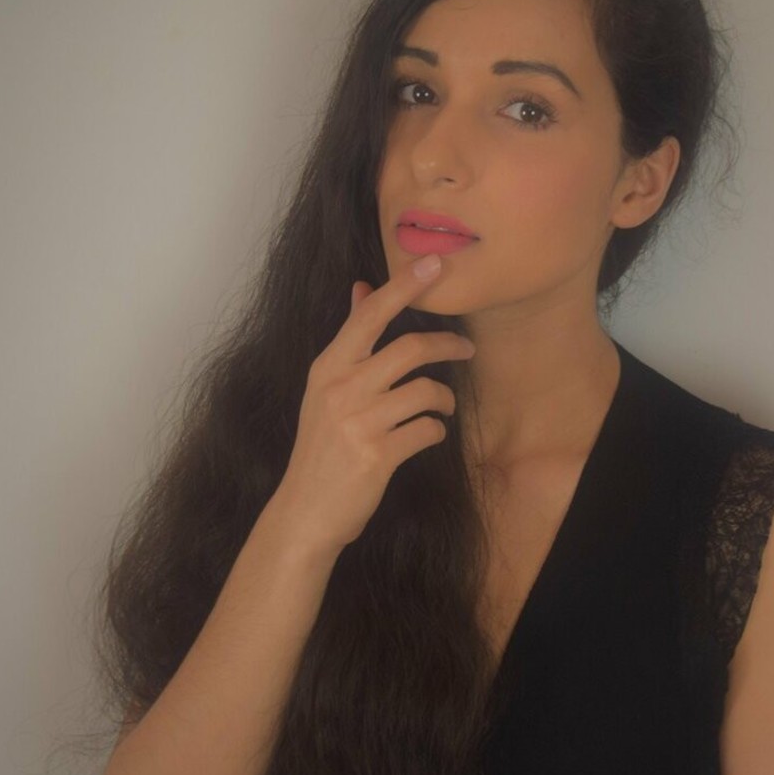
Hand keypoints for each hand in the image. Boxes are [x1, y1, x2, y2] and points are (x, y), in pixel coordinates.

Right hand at [271, 255, 474, 554]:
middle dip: (449, 344)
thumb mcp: (325, 390)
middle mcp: (340, 388)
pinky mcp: (377, 455)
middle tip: (467, 349)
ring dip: (445, 398)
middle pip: (410, 348)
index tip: (435, 262)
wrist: (306, 512)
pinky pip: (428, 430)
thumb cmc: (322, 448)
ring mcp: (358, 422)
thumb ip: (350, 341)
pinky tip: (429, 435)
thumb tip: (362, 288)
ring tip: (443, 407)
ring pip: (426, 390)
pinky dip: (436, 431)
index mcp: (328, 367)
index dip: (405, 285)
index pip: (370, 313)